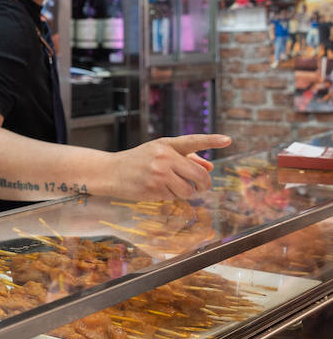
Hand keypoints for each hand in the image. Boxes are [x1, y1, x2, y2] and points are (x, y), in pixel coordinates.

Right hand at [109, 134, 230, 199]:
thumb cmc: (139, 160)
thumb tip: (210, 167)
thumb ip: (187, 157)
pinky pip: (174, 198)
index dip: (211, 140)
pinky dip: (171, 196)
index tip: (228, 140)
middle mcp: (163, 157)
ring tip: (174, 187)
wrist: (110, 171)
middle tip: (203, 187)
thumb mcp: (160, 152)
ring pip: (188, 190)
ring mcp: (158, 174)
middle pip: (199, 175)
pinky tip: (159, 190)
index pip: (192, 141)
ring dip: (187, 192)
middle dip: (204, 184)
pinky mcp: (153, 189)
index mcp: (166, 144)